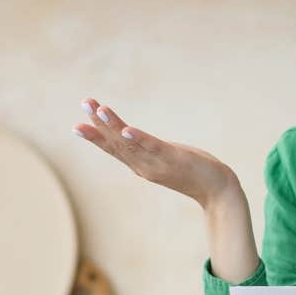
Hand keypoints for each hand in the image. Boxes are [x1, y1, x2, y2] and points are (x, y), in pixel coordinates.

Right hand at [73, 98, 236, 207]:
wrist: (217, 191)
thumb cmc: (193, 173)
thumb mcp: (165, 161)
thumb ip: (150, 153)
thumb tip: (138, 142)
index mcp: (141, 165)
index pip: (114, 148)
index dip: (96, 136)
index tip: (78, 123)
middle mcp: (144, 166)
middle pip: (115, 144)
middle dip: (97, 124)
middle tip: (84, 104)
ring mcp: (157, 163)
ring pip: (129, 143)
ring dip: (112, 125)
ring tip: (98, 108)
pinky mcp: (173, 158)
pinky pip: (152, 147)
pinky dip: (138, 138)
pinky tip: (126, 129)